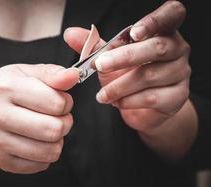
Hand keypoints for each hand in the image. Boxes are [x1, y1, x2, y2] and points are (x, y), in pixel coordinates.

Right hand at [0, 64, 78, 173]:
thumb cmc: (6, 90)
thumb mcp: (27, 73)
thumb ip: (53, 74)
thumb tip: (72, 76)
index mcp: (4, 87)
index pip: (56, 103)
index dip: (66, 102)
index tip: (59, 101)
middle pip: (54, 130)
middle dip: (64, 123)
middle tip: (57, 117)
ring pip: (50, 151)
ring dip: (57, 141)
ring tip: (47, 130)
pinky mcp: (1, 160)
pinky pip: (40, 165)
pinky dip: (45, 155)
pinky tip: (35, 141)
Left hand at [64, 1, 190, 133]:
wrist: (142, 107)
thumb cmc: (128, 74)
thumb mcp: (110, 57)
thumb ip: (93, 45)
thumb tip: (70, 33)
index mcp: (163, 32)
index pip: (171, 15)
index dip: (154, 21)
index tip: (133, 32)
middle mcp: (177, 49)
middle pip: (156, 48)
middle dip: (124, 57)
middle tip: (99, 66)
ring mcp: (181, 73)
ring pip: (150, 76)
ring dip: (119, 86)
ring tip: (101, 95)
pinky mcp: (178, 96)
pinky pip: (152, 97)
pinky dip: (128, 101)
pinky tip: (116, 102)